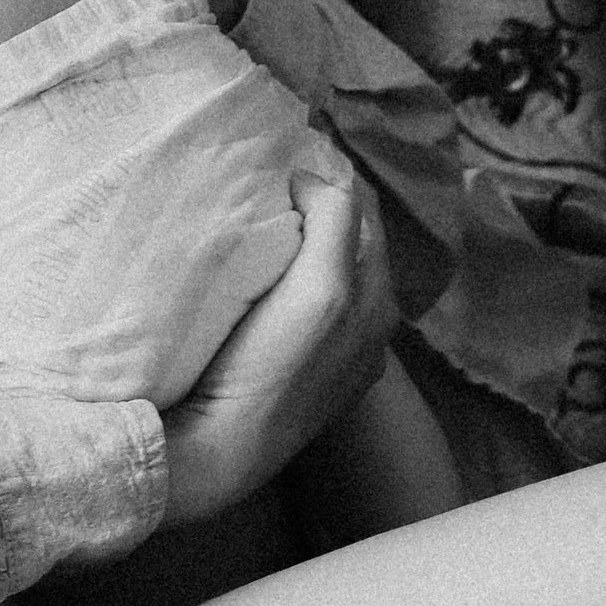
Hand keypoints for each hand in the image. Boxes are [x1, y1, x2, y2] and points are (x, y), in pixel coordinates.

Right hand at [157, 178, 396, 526]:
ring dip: (301, 244)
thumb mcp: (321, 285)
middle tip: (268, 182)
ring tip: (258, 219)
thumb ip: (334, 221)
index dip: (328, 179)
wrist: (226, 449)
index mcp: (380, 301)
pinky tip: (256, 278)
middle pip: (347, 243)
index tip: (284, 156)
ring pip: (325, 274)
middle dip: (317, 210)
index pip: (363, 214)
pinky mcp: (302, 376)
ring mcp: (337, 357)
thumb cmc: (275, 366)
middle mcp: (371, 329)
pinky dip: (287, 280)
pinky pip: (303, 307)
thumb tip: (315, 179)